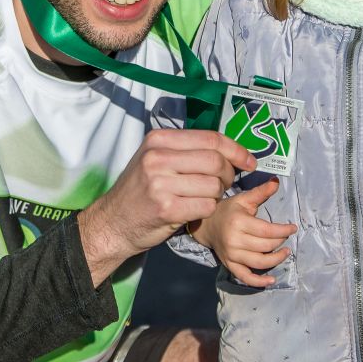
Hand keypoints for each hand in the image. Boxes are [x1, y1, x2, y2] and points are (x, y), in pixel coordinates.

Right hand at [78, 129, 255, 286]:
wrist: (113, 222)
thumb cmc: (140, 190)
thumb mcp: (154, 159)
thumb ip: (186, 150)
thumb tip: (230, 150)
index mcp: (158, 140)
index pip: (210, 138)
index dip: (236, 150)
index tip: (249, 162)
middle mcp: (158, 157)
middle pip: (215, 161)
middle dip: (229, 174)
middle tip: (224, 184)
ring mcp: (161, 183)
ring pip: (214, 185)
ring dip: (218, 195)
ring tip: (204, 197)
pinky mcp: (167, 209)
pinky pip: (207, 206)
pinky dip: (208, 209)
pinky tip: (196, 210)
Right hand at [189, 177, 296, 286]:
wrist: (206, 225)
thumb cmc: (228, 210)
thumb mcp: (244, 199)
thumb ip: (261, 192)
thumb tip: (277, 181)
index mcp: (239, 222)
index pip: (267, 230)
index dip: (283, 230)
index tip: (293, 228)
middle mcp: (235, 240)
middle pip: (265, 246)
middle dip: (280, 242)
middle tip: (286, 237)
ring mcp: (232, 255)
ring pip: (260, 263)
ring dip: (276, 260)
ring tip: (285, 253)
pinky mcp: (230, 265)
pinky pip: (245, 277)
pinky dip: (259, 282)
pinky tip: (271, 280)